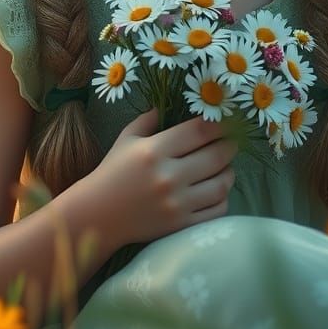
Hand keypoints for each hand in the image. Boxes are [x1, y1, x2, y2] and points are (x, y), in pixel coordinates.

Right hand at [90, 108, 238, 246]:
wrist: (97, 215)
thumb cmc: (112, 173)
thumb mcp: (126, 139)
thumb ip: (149, 119)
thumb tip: (171, 104)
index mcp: (154, 150)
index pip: (200, 131)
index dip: (219, 124)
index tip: (225, 122)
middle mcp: (168, 176)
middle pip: (216, 156)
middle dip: (229, 146)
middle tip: (230, 143)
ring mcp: (176, 203)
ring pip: (221, 184)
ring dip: (229, 172)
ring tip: (226, 167)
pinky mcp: (180, 225)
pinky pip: (216, 210)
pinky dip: (223, 198)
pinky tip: (217, 190)